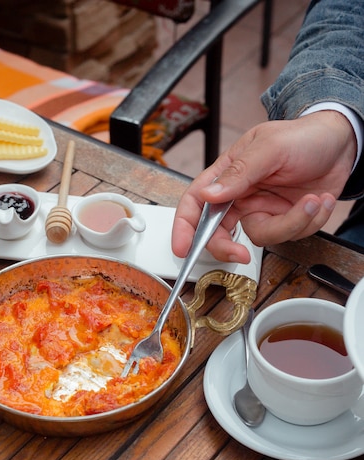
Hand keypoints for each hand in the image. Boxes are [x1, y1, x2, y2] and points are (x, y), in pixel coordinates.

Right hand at [172, 111, 356, 262]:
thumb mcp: (269, 148)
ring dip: (292, 222)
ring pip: (260, 237)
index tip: (183, 249)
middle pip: (218, 232)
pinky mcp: (284, 220)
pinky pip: (289, 236)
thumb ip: (238, 173)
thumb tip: (209, 195)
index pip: (196, 202)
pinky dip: (309, 220)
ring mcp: (262, 210)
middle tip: (241, 255)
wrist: (343, 144)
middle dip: (228, 247)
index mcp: (227, 175)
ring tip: (314, 200)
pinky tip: (319, 200)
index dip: (184, 228)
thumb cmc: (303, 137)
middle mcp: (240, 196)